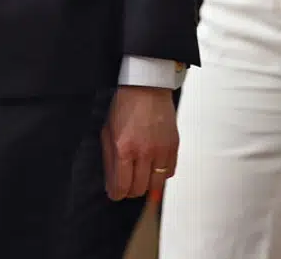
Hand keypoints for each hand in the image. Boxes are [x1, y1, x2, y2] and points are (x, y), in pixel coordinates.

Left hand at [101, 86, 178, 200]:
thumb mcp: (107, 131)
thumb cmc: (125, 105)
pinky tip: (154, 168)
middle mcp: (144, 152)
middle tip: (126, 185)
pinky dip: (161, 175)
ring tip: (140, 178)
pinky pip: (170, 172)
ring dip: (146, 186)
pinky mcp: (173, 146)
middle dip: (129, 191)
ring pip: (156, 186)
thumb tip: (111, 182)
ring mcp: (161, 150)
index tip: (115, 193)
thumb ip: (109, 159)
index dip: (116, 194)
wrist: (147, 87)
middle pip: (139, 189)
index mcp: (124, 148)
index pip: (121, 186)